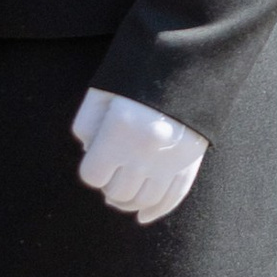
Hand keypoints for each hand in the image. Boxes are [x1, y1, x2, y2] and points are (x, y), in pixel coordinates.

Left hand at [71, 86, 207, 224]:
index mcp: (119, 131)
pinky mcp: (190, 162)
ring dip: (130, 200)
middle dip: (110, 184)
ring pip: (143, 200)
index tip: (99, 156)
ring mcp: (170, 160)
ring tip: (124, 190)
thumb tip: (90, 154)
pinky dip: (157, 210)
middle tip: (113, 171)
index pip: (93, 175)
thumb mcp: (102, 91)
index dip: (93, 168)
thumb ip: (87, 125)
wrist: (189, 60)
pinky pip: (172, 198)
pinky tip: (143, 216)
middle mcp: (145, 151)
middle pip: (117, 193)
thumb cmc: (138, 74)